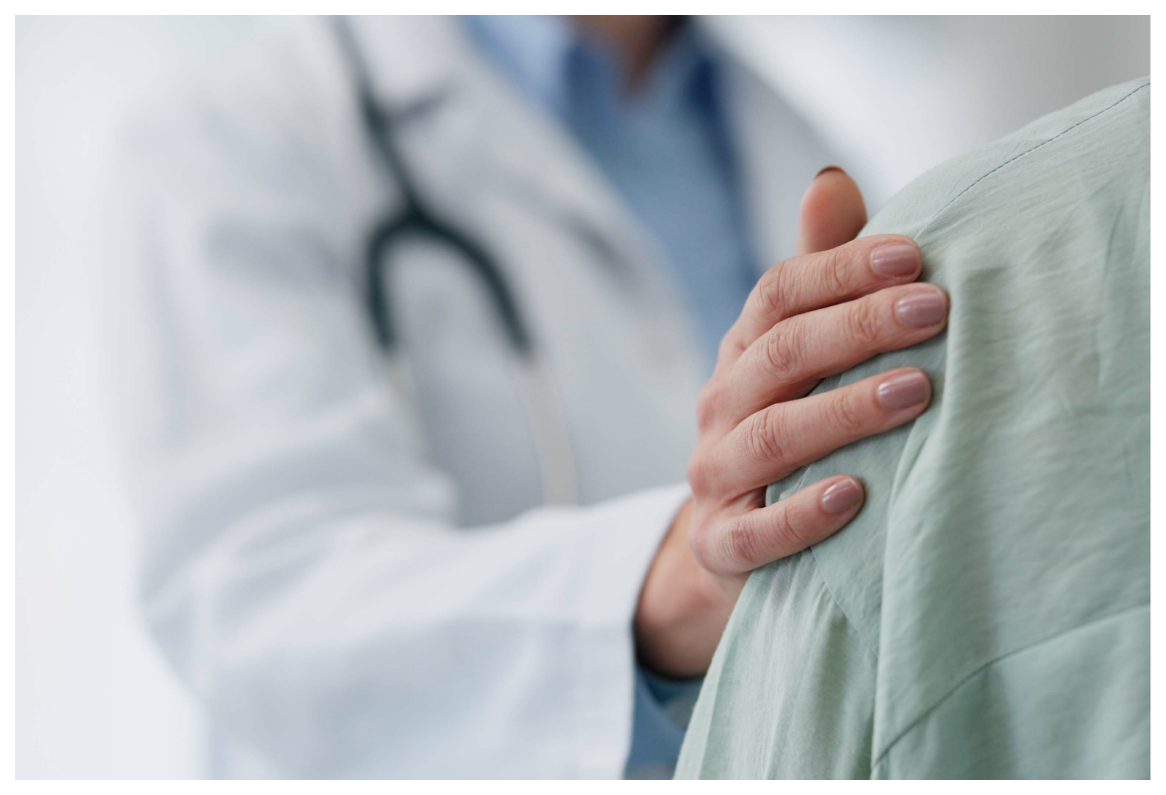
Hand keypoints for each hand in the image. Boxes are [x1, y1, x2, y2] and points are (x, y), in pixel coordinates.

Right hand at [635, 168, 948, 677]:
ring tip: (917, 391)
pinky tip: (857, 495)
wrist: (734, 539)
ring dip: (844, 411)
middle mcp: (721, 406)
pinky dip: (803, 515)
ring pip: (772, 437)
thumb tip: (830, 180)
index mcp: (742, 352)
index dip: (840, 270)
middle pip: (778, 356)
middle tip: (935, 311)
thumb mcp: (800, 352)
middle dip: (857, 328)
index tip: (914, 256)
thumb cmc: (791, 425)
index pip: (777, 295)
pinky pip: (755, 533)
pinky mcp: (723, 543)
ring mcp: (716, 476)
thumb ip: (820, 276)